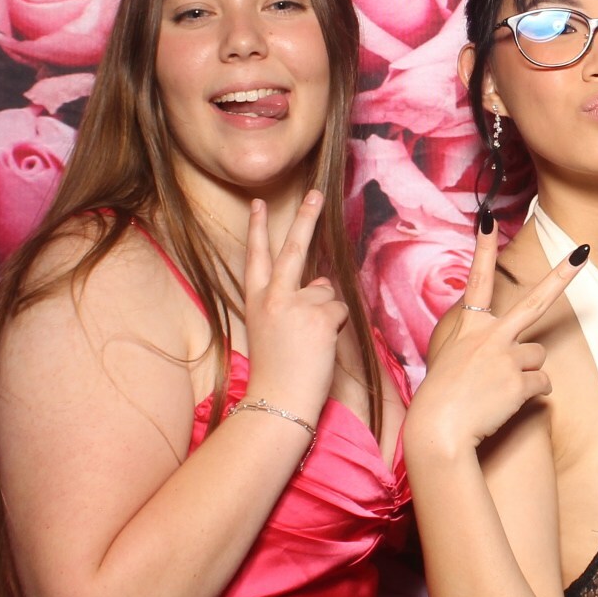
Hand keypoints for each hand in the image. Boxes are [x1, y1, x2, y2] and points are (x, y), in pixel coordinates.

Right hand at [241, 191, 349, 422]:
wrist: (276, 403)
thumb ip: (293, 301)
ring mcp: (297, 304)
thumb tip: (322, 283)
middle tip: (316, 193)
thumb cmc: (276, 373)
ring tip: (309, 343)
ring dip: (327, 314)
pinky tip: (320, 347)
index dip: (257, 229)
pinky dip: (337, 328)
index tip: (257, 203)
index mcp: (256, 302)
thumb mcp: (273, 330)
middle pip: (292, 249)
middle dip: (305, 218)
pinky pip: (341, 311)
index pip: (256, 258)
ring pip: (327, 292)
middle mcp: (274, 297)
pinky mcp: (320, 317)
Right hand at [411, 219, 583, 453]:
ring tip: (501, 391)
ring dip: (527, 373)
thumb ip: (473, 350)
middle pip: (535, 302)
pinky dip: (532, 395)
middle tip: (583, 253)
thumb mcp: (448, 363)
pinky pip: (542, 385)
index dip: (483, 248)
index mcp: (469, 328)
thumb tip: (496, 354)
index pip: (476, 280)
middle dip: (562, 275)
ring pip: (539, 358)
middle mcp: (490, 335)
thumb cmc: (438, 402)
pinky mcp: (519, 381)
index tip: (488, 219)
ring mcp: (506, 357)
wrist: (437, 431)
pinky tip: (508, 405)